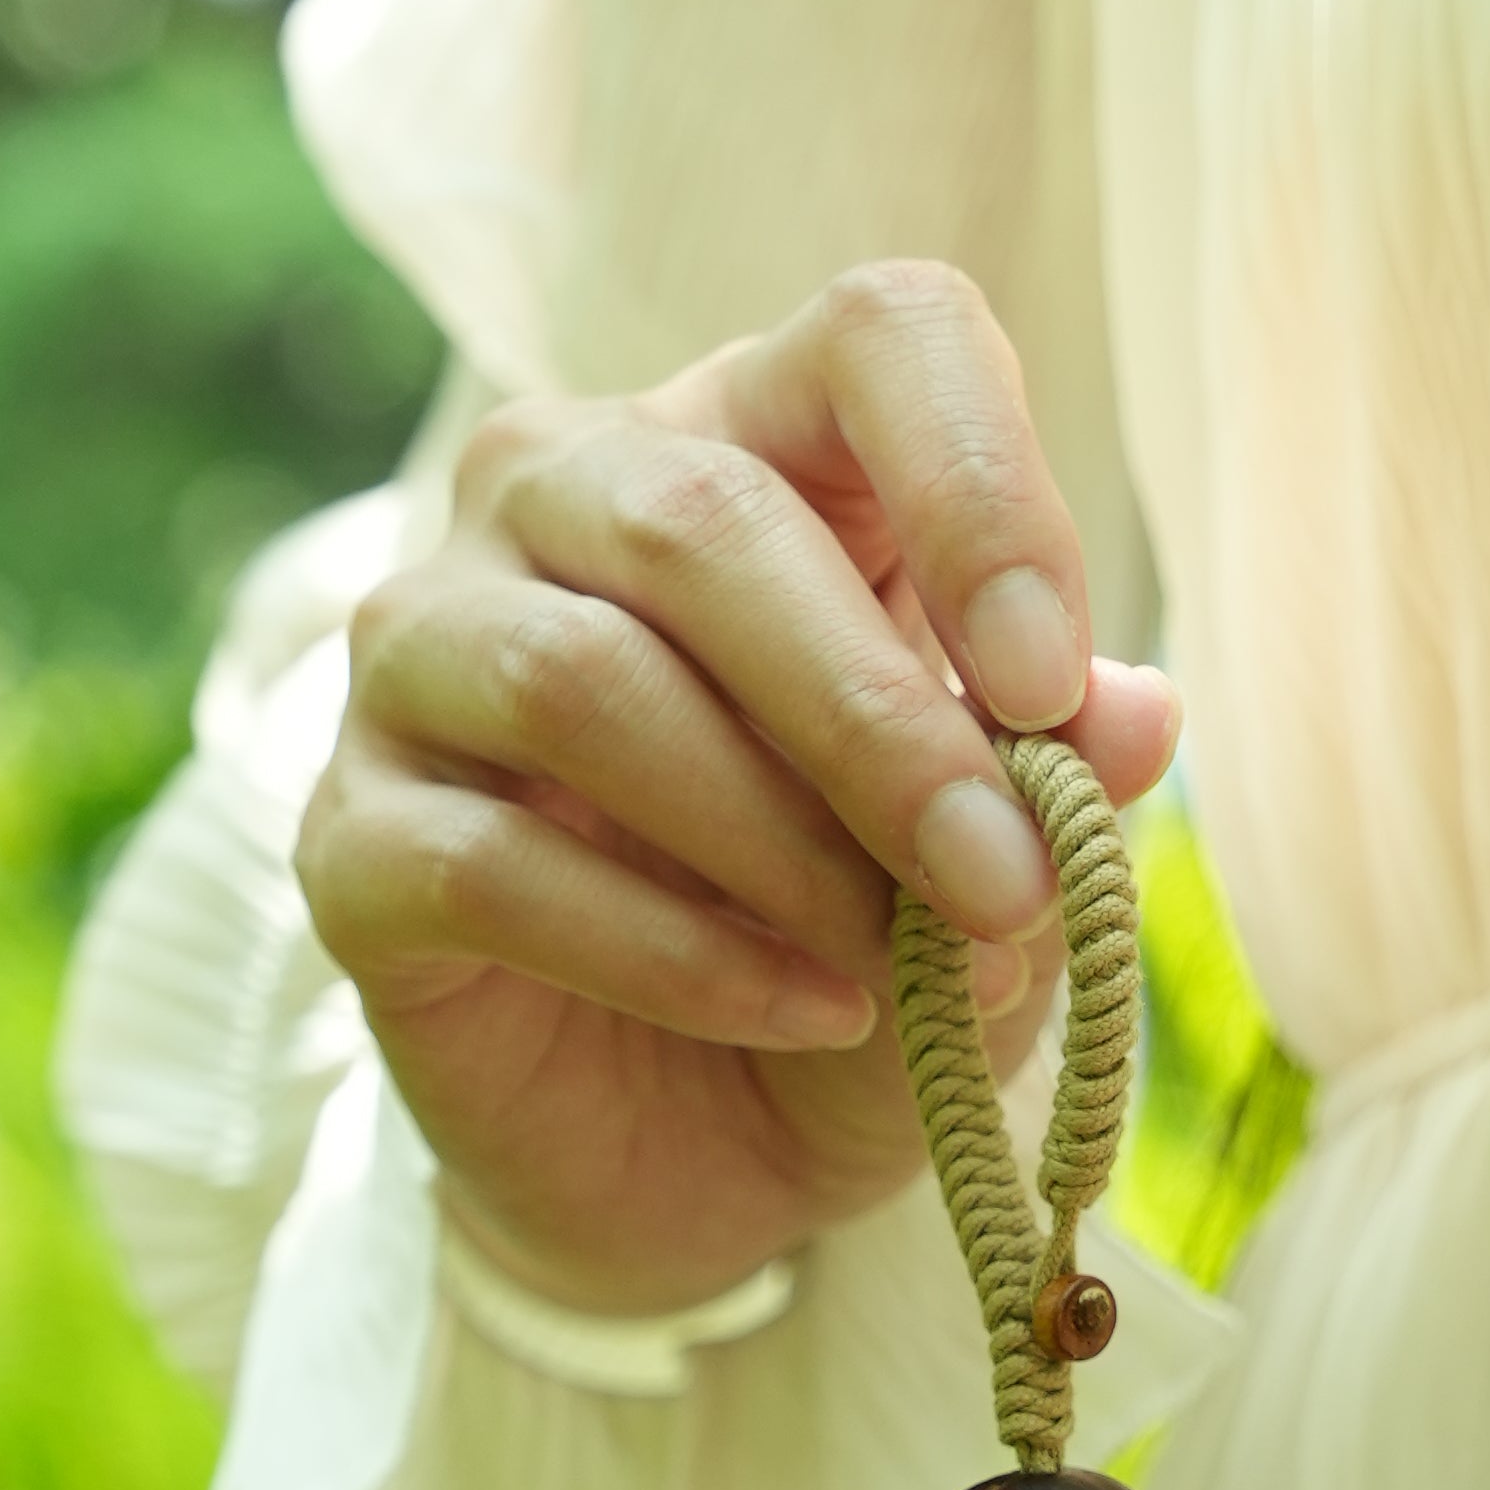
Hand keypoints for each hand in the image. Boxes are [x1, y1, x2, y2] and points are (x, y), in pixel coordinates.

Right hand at [295, 261, 1178, 1318]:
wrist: (701, 1152)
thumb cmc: (858, 940)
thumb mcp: (997, 866)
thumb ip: (1056, 777)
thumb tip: (1136, 711)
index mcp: (753, 438)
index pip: (878, 337)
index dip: (977, 482)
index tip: (1051, 684)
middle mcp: (557, 495)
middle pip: (701, 519)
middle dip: (880, 719)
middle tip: (1001, 883)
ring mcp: (425, 653)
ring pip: (581, 678)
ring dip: (774, 841)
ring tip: (892, 970)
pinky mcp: (353, 836)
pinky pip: (492, 860)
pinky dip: (676, 954)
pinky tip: (799, 1014)